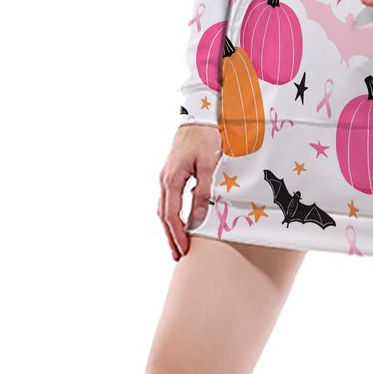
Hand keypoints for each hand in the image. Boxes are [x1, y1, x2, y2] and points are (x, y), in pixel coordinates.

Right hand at [158, 123, 220, 260]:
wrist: (199, 117)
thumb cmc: (205, 138)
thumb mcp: (209, 165)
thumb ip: (203, 192)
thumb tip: (197, 218)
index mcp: (172, 179)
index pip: (171, 215)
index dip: (177, 235)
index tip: (184, 250)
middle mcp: (164, 180)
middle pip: (163, 215)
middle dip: (170, 237)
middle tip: (179, 256)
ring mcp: (166, 176)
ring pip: (164, 208)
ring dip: (170, 227)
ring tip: (178, 245)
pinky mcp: (171, 173)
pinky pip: (168, 199)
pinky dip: (172, 214)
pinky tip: (180, 221)